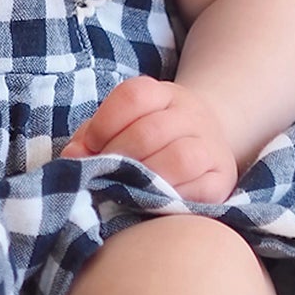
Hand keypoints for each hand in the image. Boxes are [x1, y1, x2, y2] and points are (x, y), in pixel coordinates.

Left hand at [59, 76, 239, 204]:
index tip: (91, 145)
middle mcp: (191, 114)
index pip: (134, 95)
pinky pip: (201, 188)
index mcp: (163, 94)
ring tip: (129, 188)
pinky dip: (173, 196)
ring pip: (180, 158)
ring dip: (146, 177)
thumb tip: (72, 157)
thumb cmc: (151, 138)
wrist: (207, 145)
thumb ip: (92, 137)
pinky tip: (155, 200)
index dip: (105, 122)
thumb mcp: (122, 125)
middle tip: (106, 174)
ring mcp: (211, 145)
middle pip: (151, 130)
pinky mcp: (222, 178)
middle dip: (120, 156)